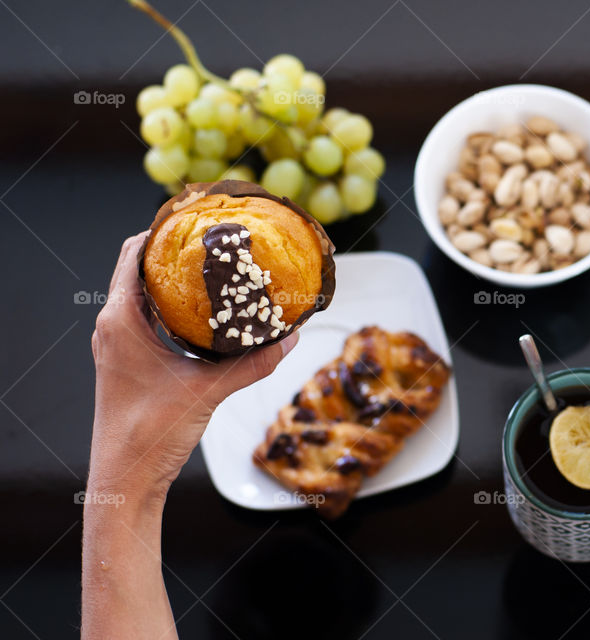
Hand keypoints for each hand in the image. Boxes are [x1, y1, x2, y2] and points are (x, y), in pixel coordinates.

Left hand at [89, 232, 298, 499]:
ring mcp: (119, 344)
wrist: (125, 480)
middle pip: (140, 269)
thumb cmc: (149, 436)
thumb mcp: (208, 393)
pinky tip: (208, 317)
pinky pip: (150, 319)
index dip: (162, 230)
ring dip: (176, 282)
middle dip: (176, 253)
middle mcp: (113, 326)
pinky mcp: (129, 361)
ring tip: (217, 272)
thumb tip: (291, 337)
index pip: (132, 253)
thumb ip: (251, 363)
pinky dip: (175, 309)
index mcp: (121, 321)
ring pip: (145, 295)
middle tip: (217, 243)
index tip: (197, 220)